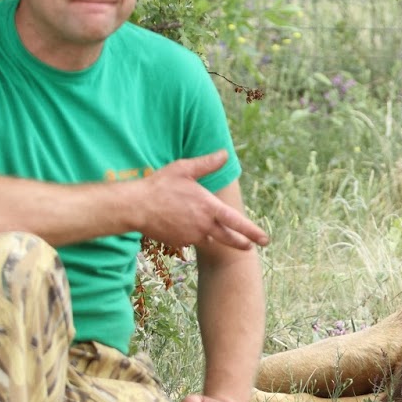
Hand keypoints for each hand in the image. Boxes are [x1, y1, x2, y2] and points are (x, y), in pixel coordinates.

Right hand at [139, 151, 269, 250]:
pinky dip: (192, 234)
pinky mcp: (179, 242)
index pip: (237, 223)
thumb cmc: (160, 185)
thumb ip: (207, 164)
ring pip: (208, 238)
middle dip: (241, 243)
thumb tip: (225, 154)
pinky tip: (181, 224)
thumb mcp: (185, 169)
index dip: (253, 232)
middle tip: (250, 247)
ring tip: (206, 226)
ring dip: (211, 235)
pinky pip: (191, 240)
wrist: (136, 206)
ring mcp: (191, 236)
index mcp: (209, 208)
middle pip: (229, 239)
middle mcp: (204, 225)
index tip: (265, 240)